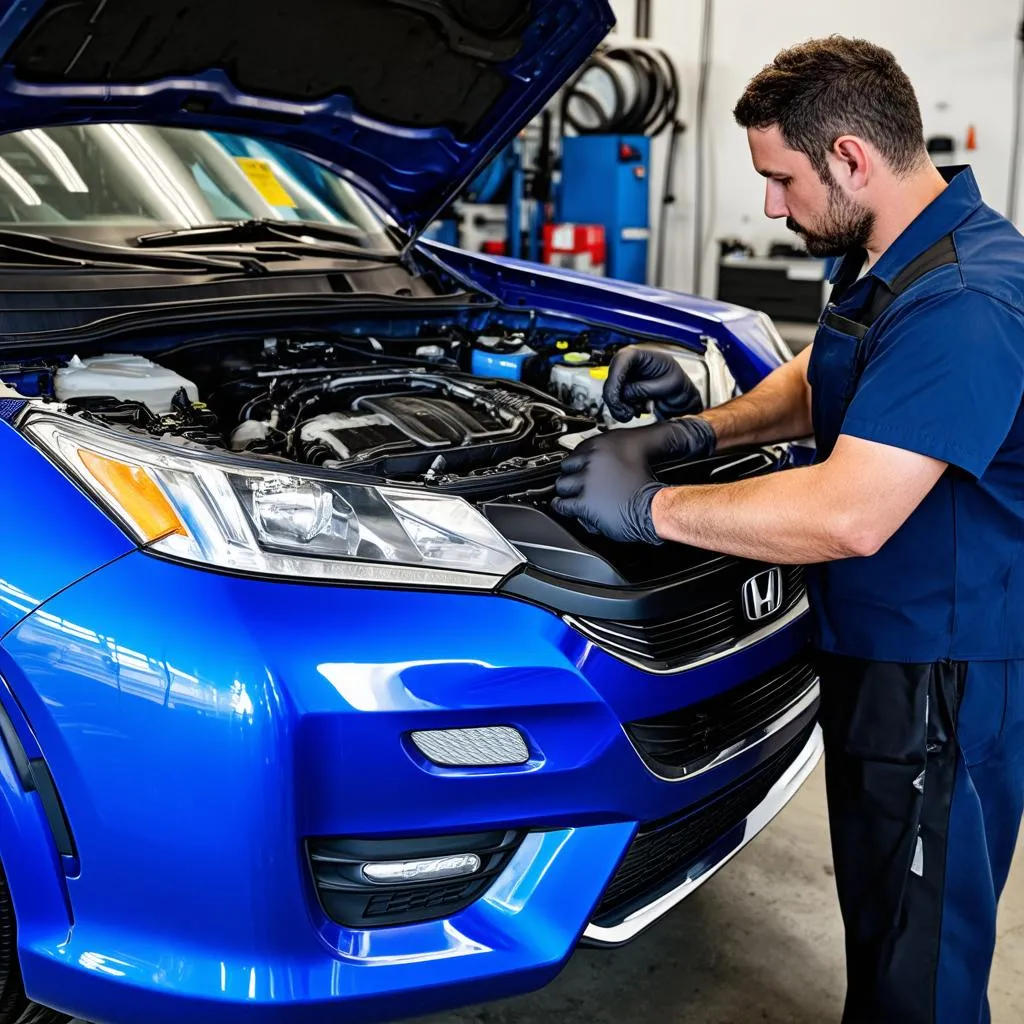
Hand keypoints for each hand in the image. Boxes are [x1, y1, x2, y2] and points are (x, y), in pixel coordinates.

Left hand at [551, 419, 715, 543]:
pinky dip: (566, 508)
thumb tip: (664, 425)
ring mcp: (587, 482)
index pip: (578, 450)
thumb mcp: (646, 448)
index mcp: (604, 444)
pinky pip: (563, 505)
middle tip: (580, 483)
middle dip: (573, 475)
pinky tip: (570, 509)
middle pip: (568, 466)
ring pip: (563, 486)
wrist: (657, 507)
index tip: (582, 467)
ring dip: (568, 492)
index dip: (580, 461)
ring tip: (575, 495)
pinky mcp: (585, 503)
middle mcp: (593, 460)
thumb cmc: (652, 482)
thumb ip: (646, 436)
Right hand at [603, 345, 703, 422]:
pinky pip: (616, 402)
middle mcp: (630, 365)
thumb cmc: (680, 386)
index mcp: (643, 355)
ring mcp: (626, 378)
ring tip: (638, 411)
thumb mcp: (668, 385)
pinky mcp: (624, 391)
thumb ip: (645, 388)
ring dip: (622, 406)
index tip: (617, 397)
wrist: (682, 399)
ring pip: (612, 393)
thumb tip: (626, 393)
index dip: (616, 378)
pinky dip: (624, 409)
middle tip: (627, 413)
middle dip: (616, 399)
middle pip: (611, 378)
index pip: (622, 359)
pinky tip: (636, 410)